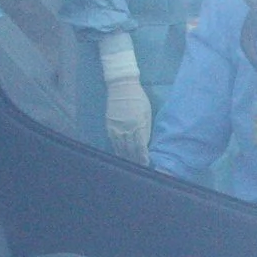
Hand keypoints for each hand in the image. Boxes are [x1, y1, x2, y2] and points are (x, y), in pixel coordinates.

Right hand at [97, 33, 152, 163]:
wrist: (121, 86)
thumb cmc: (138, 98)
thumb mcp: (147, 112)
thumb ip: (146, 128)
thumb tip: (146, 143)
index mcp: (137, 125)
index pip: (141, 146)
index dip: (143, 157)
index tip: (146, 164)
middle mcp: (126, 128)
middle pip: (130, 149)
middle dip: (135, 160)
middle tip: (139, 169)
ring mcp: (116, 127)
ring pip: (120, 147)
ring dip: (126, 157)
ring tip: (130, 166)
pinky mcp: (109, 125)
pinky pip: (113, 141)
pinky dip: (117, 149)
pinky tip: (120, 155)